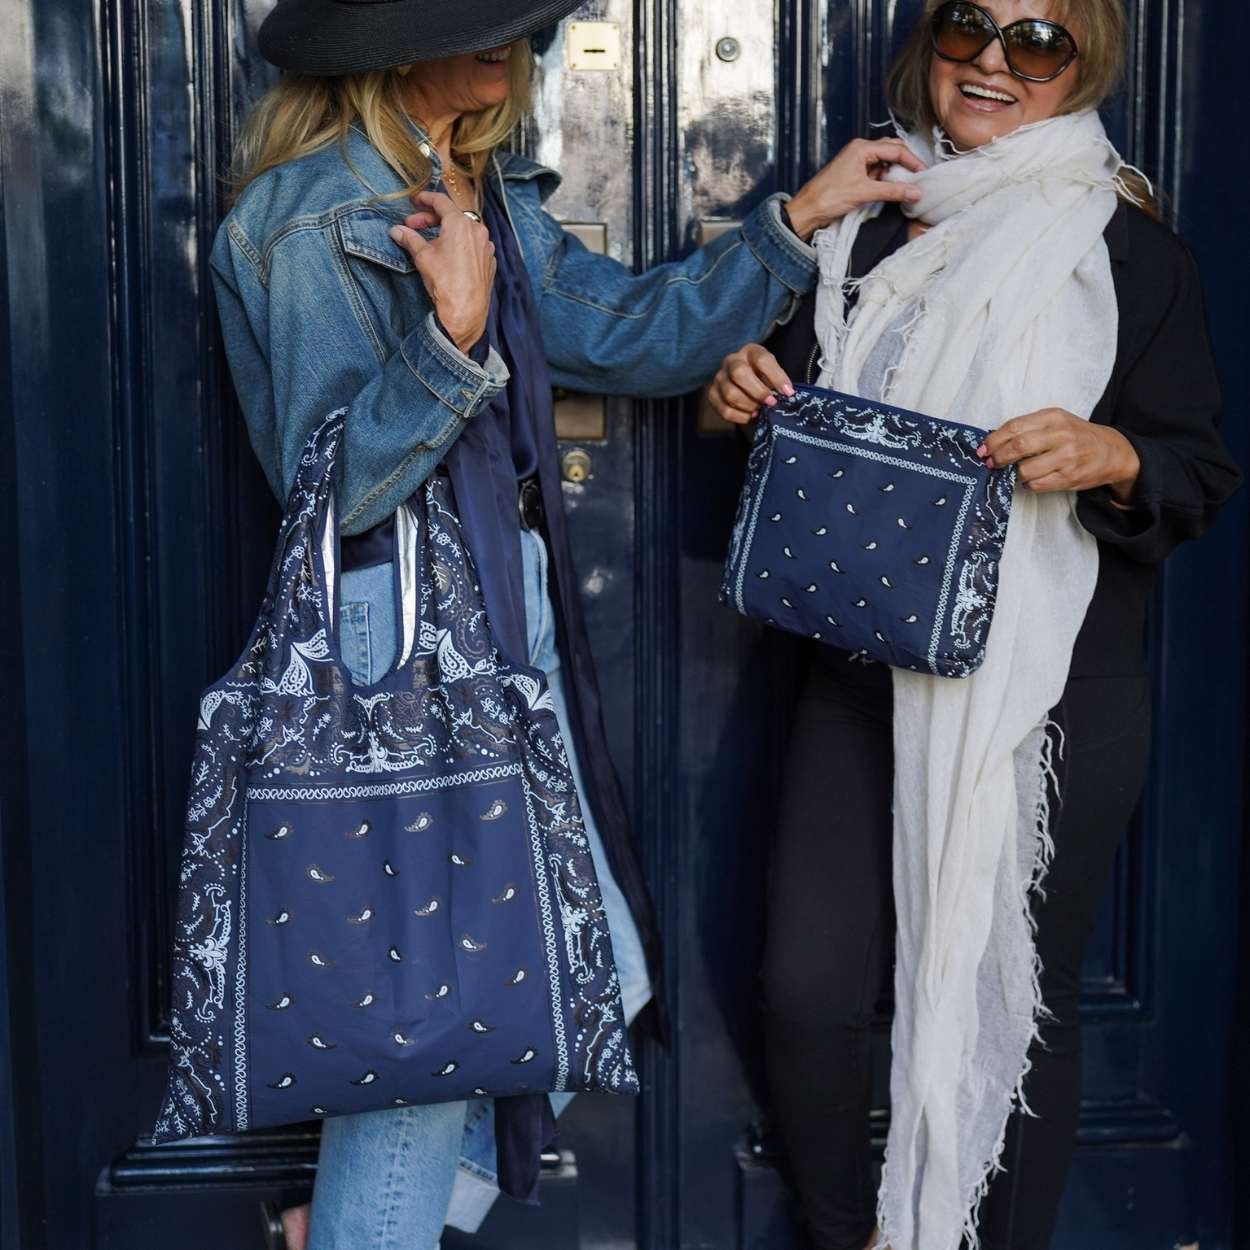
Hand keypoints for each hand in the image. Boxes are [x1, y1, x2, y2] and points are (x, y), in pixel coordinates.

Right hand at [389, 191, 494, 354]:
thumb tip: (397, 231)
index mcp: (461, 223)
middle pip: (452, 216)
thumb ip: (410, 238)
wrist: (464, 312)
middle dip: (430, 219)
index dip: (426, 198)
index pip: (442, 201)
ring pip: (464, 231)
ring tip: (430, 242)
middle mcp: (478, 231)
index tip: (416, 200)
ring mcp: (486, 247)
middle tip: (413, 225)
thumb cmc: (445, 282)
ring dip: (446, 232)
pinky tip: (448, 255)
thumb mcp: (423, 256)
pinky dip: (459, 245)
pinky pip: (473, 246)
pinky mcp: (489, 261)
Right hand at [707, 344, 793, 424]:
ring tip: (759, 409)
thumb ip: (779, 381)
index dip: (776, 377)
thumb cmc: (764, 379)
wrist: (746, 386)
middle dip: (758, 392)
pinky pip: (724, 409)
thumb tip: (787, 394)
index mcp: (750, 352)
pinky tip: (749, 416)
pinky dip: (739, 416)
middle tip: (771, 403)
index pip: (762, 360)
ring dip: (749, 406)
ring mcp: (719, 377)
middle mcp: (731, 361)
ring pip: (730, 394)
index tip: (788, 392)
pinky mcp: (712, 394)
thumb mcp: (774, 374)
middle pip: (739, 373)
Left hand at [786, 139, 927, 240]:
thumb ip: (893, 191)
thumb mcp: (865, 193)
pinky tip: (890, 188)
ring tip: (906, 184)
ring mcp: (856, 161)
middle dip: (906, 162)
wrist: (808, 209)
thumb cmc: (829, 197)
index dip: (912, 161)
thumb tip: (915, 191)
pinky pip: (875, 171)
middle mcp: (859, 150)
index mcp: (862, 148)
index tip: (923, 173)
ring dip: (895, 171)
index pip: (895, 149)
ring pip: (884, 161)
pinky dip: (885, 178)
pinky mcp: (854, 173)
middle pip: (891, 150)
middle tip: (918, 176)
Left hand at [981, 408, 1140, 500]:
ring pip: (1025, 470)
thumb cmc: (1077, 435)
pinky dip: (1028, 484)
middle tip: (991, 463)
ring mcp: (1066, 458)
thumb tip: (995, 442)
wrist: (1112, 451)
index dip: (994, 440)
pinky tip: (1032, 479)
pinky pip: (1036, 485)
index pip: (1014, 427)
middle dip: (998, 457)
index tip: (983, 450)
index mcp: (1053, 417)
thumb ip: (1029, 427)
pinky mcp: (1069, 478)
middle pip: (1018, 447)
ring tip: (1017, 470)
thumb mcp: (1056, 421)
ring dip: (1014, 473)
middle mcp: (1061, 435)